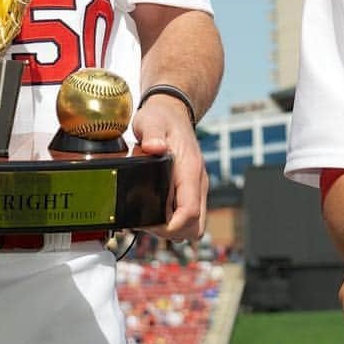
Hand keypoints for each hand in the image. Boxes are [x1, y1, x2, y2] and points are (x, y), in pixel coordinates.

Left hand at [132, 93, 206, 239]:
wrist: (173, 111)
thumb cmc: (162, 118)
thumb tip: (154, 147)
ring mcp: (196, 187)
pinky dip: (173, 220)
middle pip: (194, 226)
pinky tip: (154, 209)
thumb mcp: (152, 121)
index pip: (189, 213)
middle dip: (170, 232)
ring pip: (193, 225)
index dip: (169, 227)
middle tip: (146, 222)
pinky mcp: (191, 189)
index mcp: (190, 170)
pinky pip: (188, 215)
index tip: (148, 223)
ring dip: (173, 228)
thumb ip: (152, 134)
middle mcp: (197, 181)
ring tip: (149, 216)